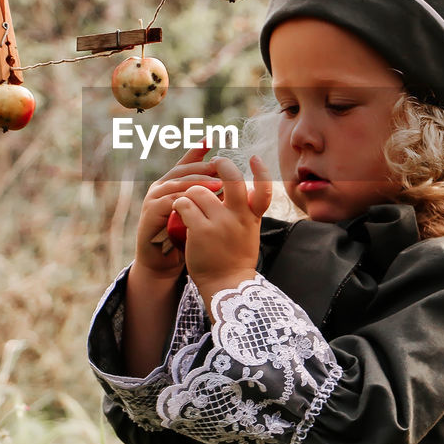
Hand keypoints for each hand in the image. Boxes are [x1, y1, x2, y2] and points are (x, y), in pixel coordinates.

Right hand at [132, 145, 221, 279]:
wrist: (163, 263)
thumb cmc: (182, 237)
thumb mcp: (198, 215)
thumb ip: (208, 199)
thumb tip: (230, 184)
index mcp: (173, 184)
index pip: (187, 162)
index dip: (199, 149)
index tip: (214, 137)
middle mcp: (161, 187)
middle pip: (184, 170)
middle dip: (204, 167)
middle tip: (223, 165)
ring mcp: (154, 198)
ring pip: (177, 183)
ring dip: (198, 182)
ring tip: (218, 184)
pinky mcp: (151, 212)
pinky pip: (170, 201)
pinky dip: (185, 200)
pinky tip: (199, 201)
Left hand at [173, 155, 273, 299]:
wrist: (225, 285)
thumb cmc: (235, 258)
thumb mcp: (249, 233)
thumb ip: (248, 212)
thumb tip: (248, 189)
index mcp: (252, 217)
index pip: (264, 189)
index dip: (261, 171)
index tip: (254, 158)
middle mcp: (239, 217)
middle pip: (232, 179)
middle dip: (221, 165)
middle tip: (214, 162)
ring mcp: (220, 223)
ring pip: (199, 190)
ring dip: (190, 193)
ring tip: (189, 203)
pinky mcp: (201, 230)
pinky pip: (185, 204)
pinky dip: (180, 205)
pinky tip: (180, 212)